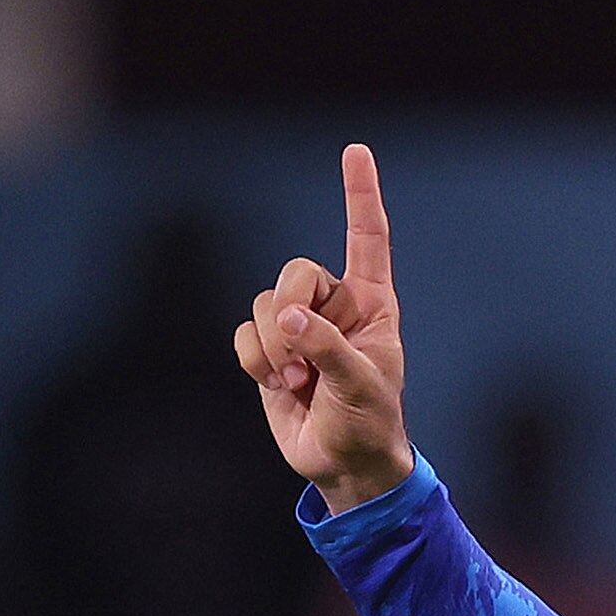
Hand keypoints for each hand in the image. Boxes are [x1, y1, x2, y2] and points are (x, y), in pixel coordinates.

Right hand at [236, 143, 413, 512]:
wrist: (344, 464)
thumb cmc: (369, 422)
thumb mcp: (361, 385)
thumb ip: (327, 347)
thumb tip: (288, 317)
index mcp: (371, 305)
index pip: (367, 239)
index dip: (360, 195)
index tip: (356, 151)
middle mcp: (333, 307)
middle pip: (296, 270)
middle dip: (292, 309)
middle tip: (304, 357)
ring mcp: (299, 328)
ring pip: (265, 303)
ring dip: (275, 347)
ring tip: (299, 382)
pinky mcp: (270, 351)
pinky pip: (245, 333)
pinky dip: (256, 360)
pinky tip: (280, 386)